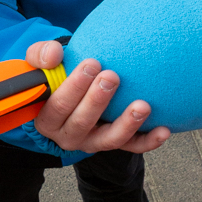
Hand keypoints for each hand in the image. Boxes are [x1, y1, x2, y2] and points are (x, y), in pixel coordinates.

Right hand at [27, 38, 170, 155]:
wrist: (69, 93)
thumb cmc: (54, 76)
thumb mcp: (38, 65)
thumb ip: (40, 56)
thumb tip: (54, 54)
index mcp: (47, 119)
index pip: (58, 106)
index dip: (73, 87)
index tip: (91, 63)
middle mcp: (69, 136)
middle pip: (83, 123)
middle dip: (98, 101)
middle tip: (112, 77)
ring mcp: (93, 142)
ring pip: (110, 140)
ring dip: (127, 124)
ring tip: (143, 106)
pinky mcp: (113, 143)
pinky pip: (132, 146)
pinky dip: (148, 141)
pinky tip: (164, 130)